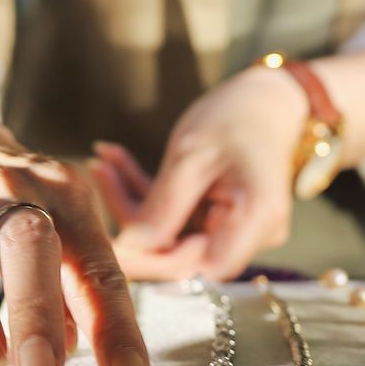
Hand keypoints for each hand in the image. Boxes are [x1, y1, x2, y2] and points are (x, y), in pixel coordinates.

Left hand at [102, 65, 304, 280]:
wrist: (267, 99)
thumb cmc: (238, 115)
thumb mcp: (192, 154)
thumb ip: (162, 207)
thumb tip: (130, 248)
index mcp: (257, 220)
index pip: (198, 266)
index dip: (150, 261)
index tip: (105, 243)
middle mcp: (251, 235)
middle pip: (180, 252)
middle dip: (134, 223)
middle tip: (96, 182)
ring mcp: (235, 230)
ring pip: (171, 235)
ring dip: (133, 201)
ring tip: (103, 162)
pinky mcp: (219, 220)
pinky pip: (177, 219)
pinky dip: (148, 195)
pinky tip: (117, 163)